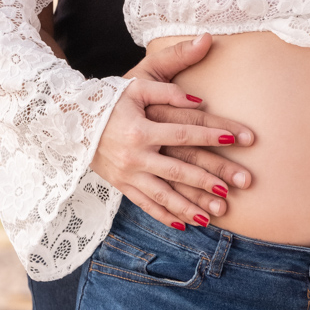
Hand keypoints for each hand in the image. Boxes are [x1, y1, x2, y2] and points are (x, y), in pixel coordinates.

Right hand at [90, 34, 253, 228]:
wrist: (73, 123)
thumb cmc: (111, 99)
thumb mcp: (136, 86)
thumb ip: (167, 91)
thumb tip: (198, 101)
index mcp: (141, 128)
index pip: (183, 133)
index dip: (210, 136)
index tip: (236, 138)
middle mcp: (135, 155)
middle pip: (179, 170)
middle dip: (209, 179)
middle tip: (237, 186)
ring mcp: (128, 174)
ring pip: (164, 195)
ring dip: (191, 205)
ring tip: (217, 213)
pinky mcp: (122, 186)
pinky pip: (146, 205)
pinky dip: (166, 216)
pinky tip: (186, 224)